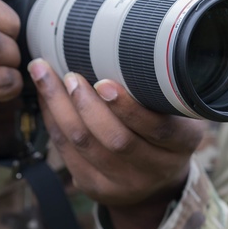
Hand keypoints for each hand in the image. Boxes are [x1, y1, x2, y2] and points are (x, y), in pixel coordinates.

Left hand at [28, 58, 206, 228]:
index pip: (159, 128)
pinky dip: (53, 121)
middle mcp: (156, 169)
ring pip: (84, 145)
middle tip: (69, 76)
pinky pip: (66, 153)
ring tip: (44, 76)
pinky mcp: (95, 187)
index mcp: (182, 144)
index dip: (129, 108)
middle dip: (86, 105)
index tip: (104, 83)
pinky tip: (44, 97)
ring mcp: (124, 183)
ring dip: (59, 107)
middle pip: (115, 139)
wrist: (157, 182)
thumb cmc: (165, 132)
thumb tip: (128, 41)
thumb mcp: (179, 111)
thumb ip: (162, 88)